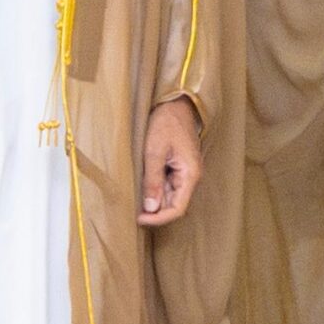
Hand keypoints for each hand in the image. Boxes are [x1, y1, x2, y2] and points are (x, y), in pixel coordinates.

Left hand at [140, 97, 203, 227]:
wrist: (175, 104)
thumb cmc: (166, 123)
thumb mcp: (154, 151)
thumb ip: (153, 180)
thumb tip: (150, 207)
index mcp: (191, 175)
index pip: (178, 209)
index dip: (159, 218)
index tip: (139, 218)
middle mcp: (191, 177)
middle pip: (174, 205)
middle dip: (155, 210)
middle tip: (133, 210)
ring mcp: (185, 173)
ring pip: (170, 196)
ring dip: (154, 200)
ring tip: (135, 199)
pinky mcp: (179, 168)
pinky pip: (168, 185)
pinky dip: (155, 189)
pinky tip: (142, 188)